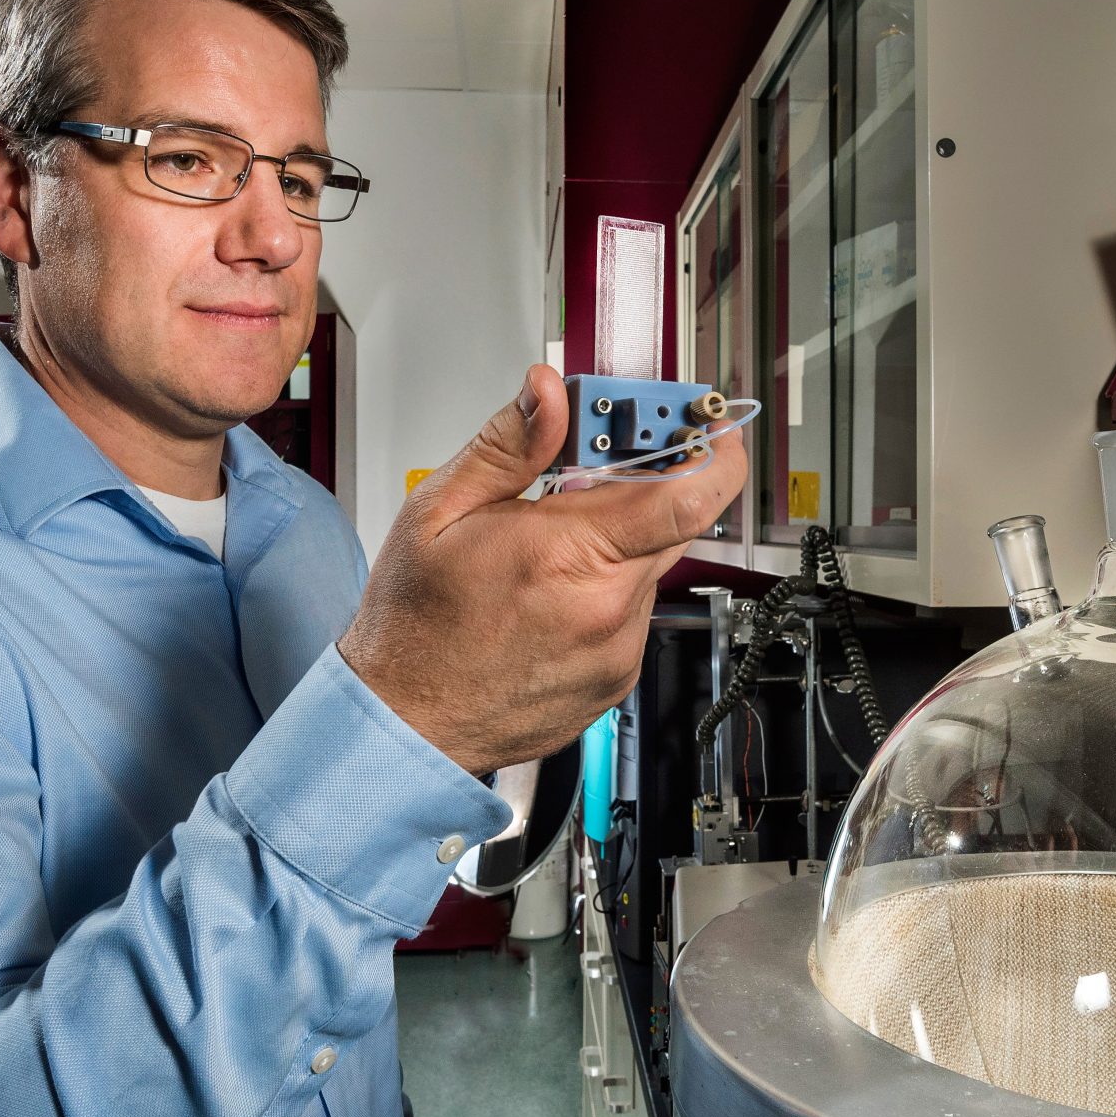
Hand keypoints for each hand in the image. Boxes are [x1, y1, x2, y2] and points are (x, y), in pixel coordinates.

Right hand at [342, 365, 746, 775]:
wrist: (405, 722)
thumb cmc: (413, 628)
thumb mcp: (439, 512)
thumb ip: (508, 445)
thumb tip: (547, 394)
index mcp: (567, 556)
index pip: (685, 494)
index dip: (710, 449)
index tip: (703, 422)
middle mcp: (607, 609)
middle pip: (672, 522)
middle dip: (643, 485)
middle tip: (592, 469)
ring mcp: (619, 650)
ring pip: (650, 566)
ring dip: (618, 542)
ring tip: (547, 550)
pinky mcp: (619, 677)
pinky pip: (634, 611)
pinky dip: (606, 588)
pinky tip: (550, 594)